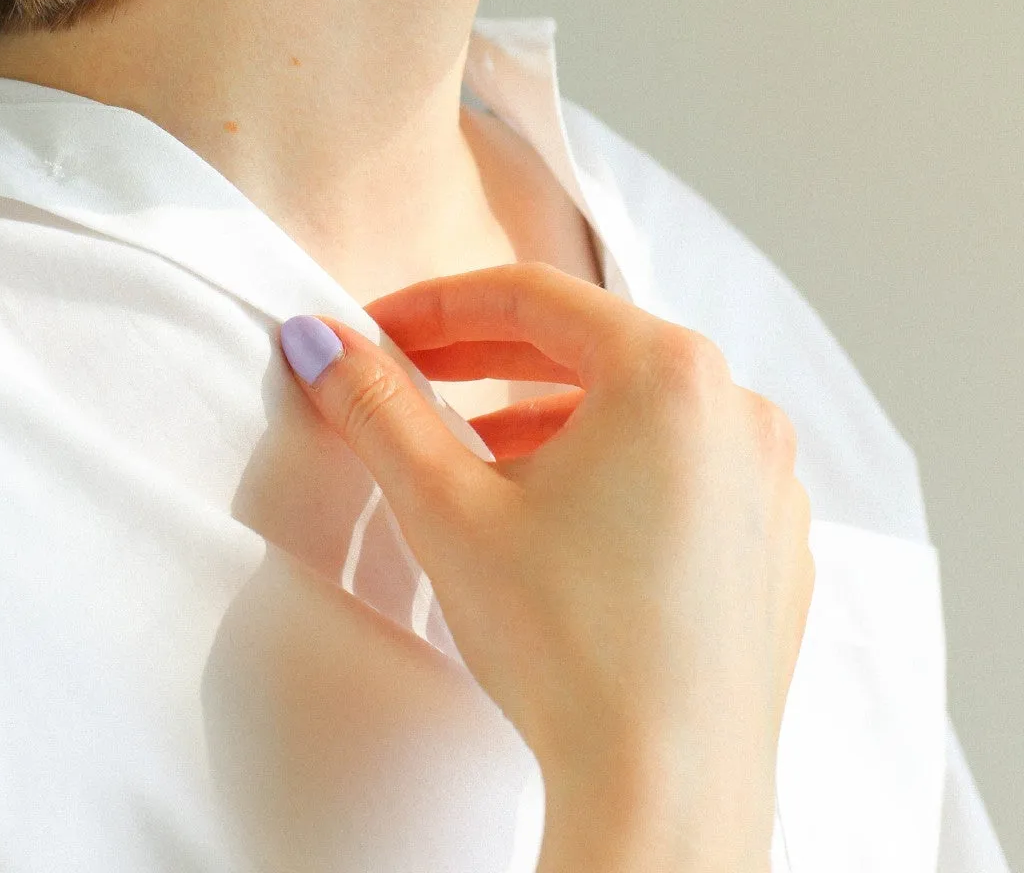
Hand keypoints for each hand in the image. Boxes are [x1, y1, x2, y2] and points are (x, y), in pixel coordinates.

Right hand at [279, 262, 813, 872]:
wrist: (667, 800)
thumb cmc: (570, 651)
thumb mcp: (447, 508)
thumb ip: (379, 408)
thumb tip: (319, 342)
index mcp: (671, 373)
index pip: (529, 296)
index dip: (434, 307)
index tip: (374, 331)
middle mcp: (740, 409)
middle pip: (588, 347)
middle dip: (485, 359)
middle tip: (406, 377)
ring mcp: (770, 480)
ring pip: (637, 414)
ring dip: (547, 420)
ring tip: (470, 458)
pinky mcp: (776, 546)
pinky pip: (686, 475)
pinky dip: (615, 476)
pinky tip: (556, 525)